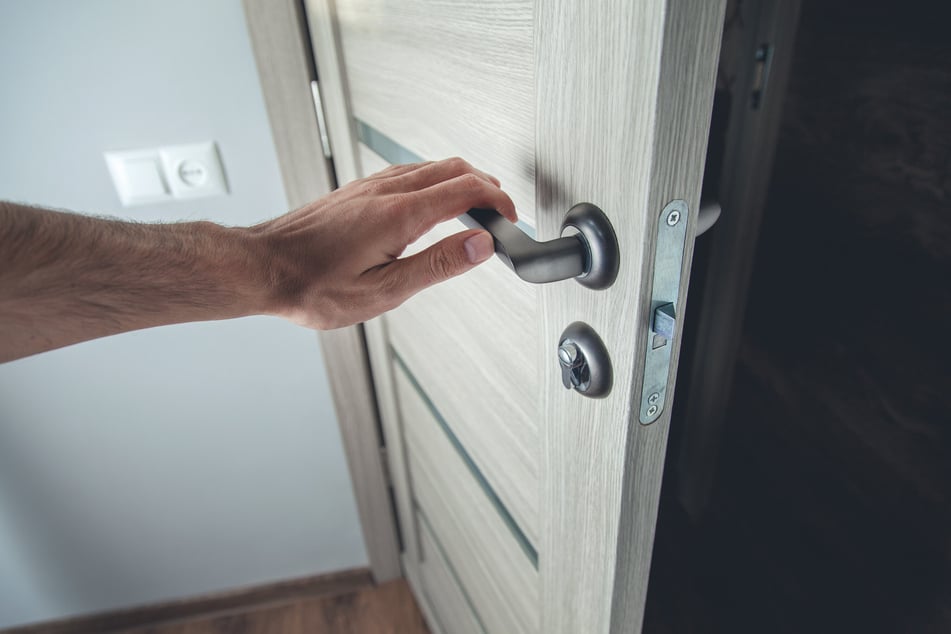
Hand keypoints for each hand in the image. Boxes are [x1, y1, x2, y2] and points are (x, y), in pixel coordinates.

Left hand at [247, 157, 516, 328]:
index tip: (510, 218)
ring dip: (460, 180)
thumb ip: (437, 265)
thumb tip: (480, 245)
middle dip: (485, 184)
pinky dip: (434, 180)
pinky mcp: (355, 191)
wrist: (262, 268)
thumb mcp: (384, 291)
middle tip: (501, 210)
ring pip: (429, 166)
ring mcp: (368, 187)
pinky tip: (431, 200)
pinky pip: (406, 172)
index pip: (466, 191)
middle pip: (452, 168)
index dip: (497, 201)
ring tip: (476, 204)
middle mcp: (385, 192)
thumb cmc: (312, 286)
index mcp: (399, 215)